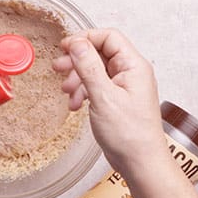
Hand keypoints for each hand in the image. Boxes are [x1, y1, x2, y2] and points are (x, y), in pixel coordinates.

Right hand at [53, 29, 165, 172]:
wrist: (138, 160)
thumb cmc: (129, 134)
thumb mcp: (103, 97)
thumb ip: (89, 67)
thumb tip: (77, 44)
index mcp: (133, 66)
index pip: (108, 37)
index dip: (85, 38)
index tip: (65, 47)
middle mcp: (130, 73)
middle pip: (99, 53)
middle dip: (76, 60)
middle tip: (58, 68)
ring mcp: (123, 87)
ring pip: (95, 71)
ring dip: (77, 79)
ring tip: (66, 91)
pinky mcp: (115, 100)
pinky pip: (96, 87)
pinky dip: (82, 93)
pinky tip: (75, 105)